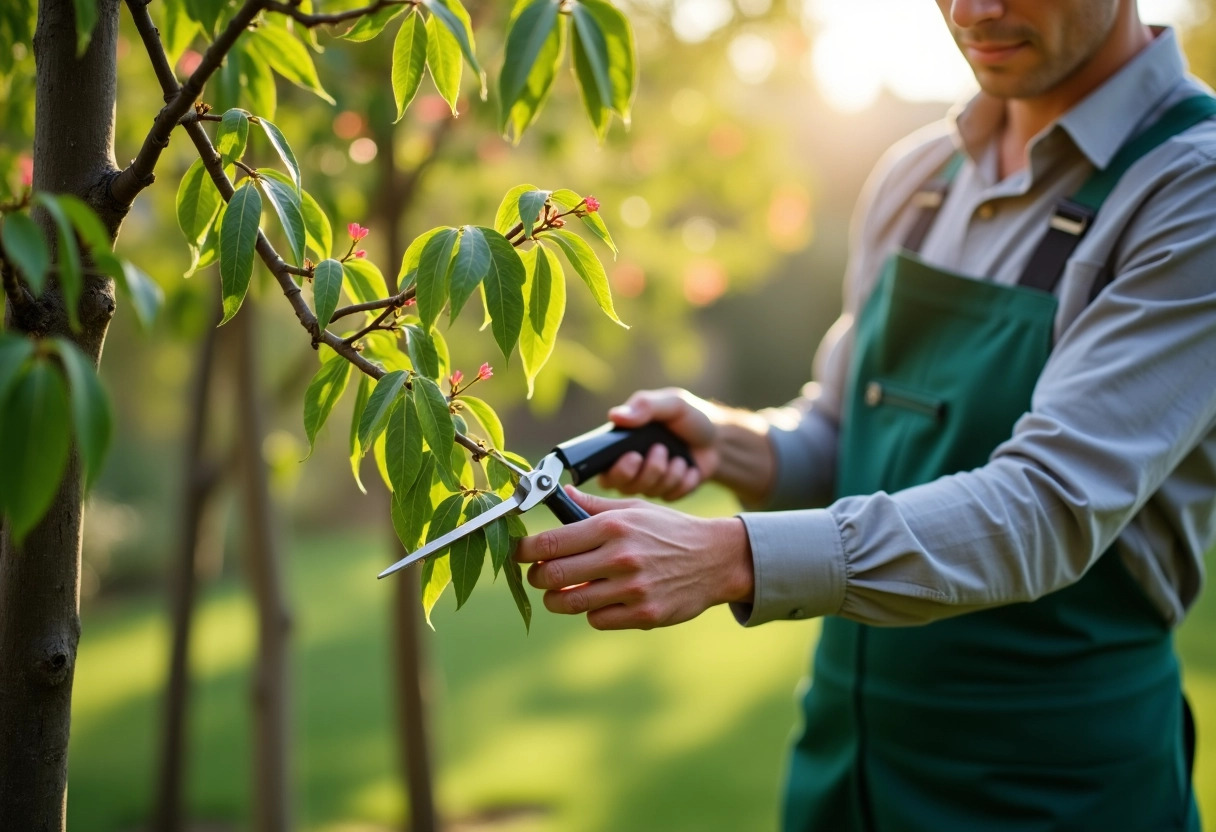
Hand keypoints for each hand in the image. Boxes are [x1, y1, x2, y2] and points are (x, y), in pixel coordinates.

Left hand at [515, 487, 753, 629]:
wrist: (715, 559)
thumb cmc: (668, 530)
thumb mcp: (633, 509)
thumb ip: (592, 506)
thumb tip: (559, 494)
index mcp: (612, 526)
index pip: (550, 543)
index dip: (525, 551)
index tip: (519, 554)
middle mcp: (620, 557)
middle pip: (551, 576)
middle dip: (537, 577)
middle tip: (540, 574)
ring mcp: (632, 589)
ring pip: (569, 603)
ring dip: (558, 599)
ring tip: (562, 592)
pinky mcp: (644, 615)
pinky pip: (597, 620)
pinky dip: (592, 612)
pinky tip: (602, 600)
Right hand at [599, 388, 721, 499]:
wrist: (718, 440)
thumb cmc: (690, 417)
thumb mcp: (671, 404)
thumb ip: (645, 407)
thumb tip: (615, 416)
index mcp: (622, 446)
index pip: (603, 470)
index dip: (617, 470)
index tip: (635, 456)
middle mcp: (631, 468)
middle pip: (623, 487)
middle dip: (647, 471)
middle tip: (661, 450)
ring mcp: (649, 483)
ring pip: (649, 492)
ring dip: (669, 473)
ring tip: (679, 457)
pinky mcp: (667, 494)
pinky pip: (669, 497)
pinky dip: (684, 481)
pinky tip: (690, 468)